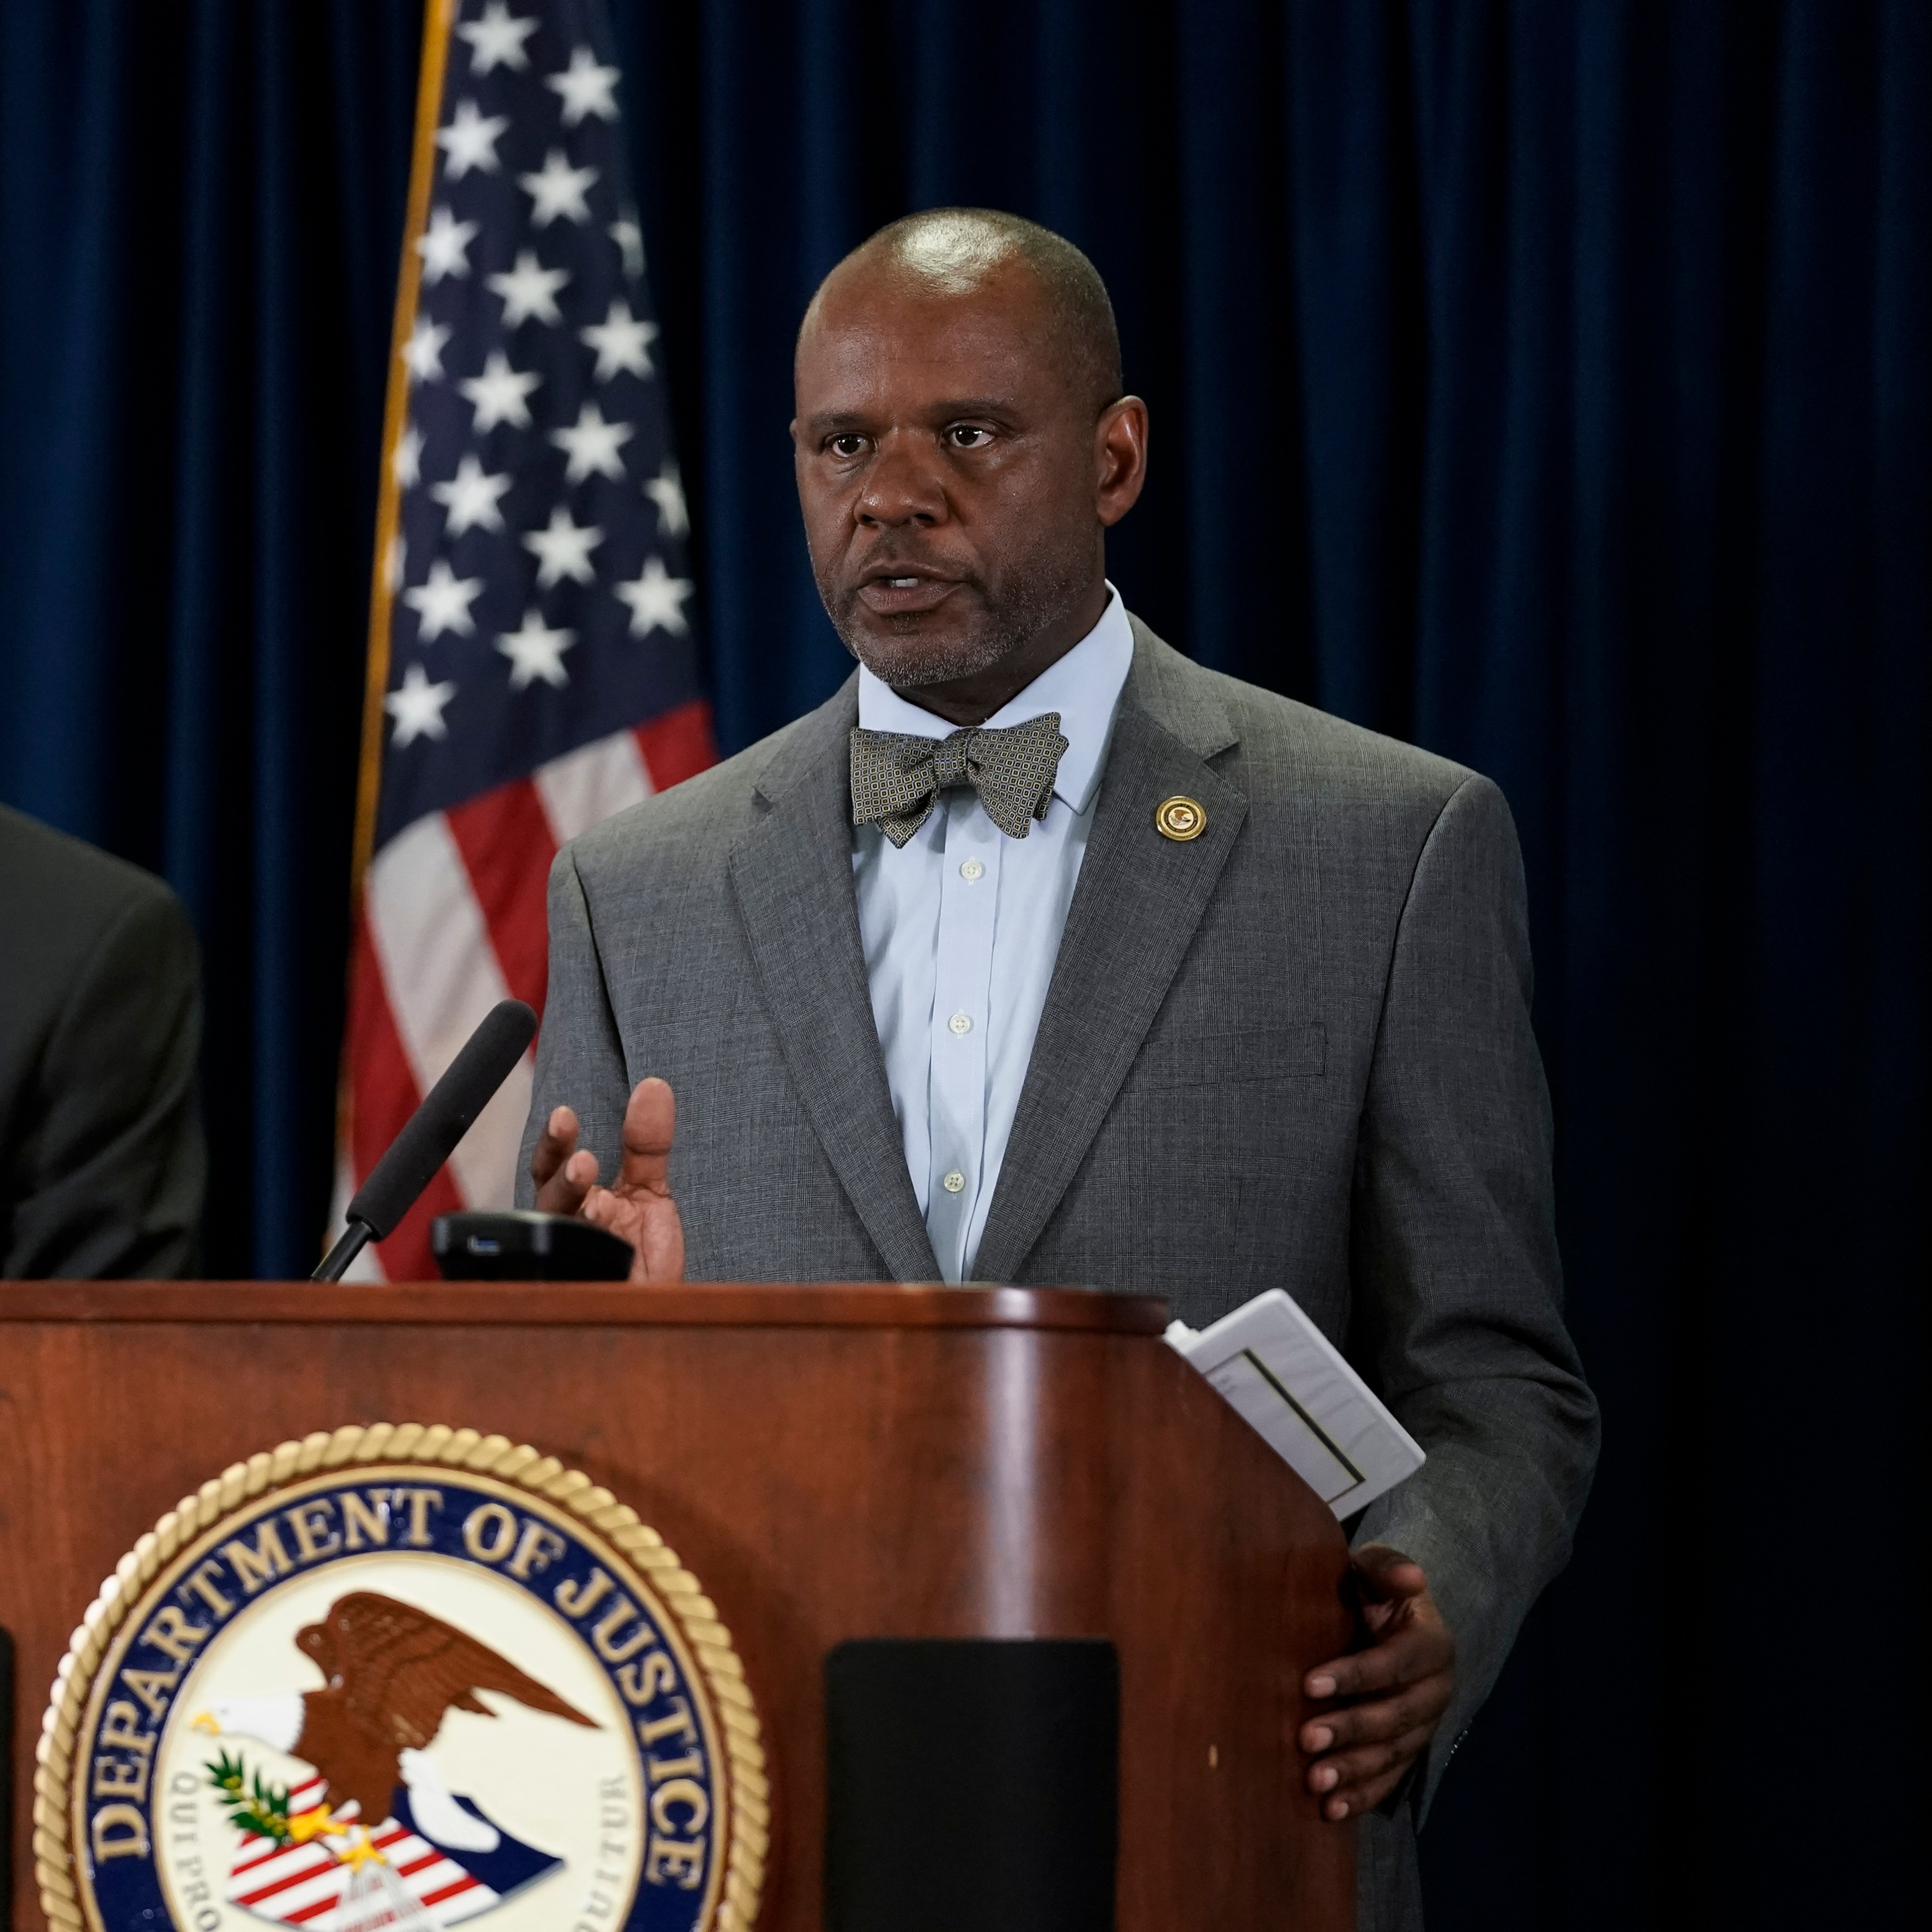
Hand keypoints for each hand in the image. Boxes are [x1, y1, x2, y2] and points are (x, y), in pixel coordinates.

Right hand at [529, 1078, 685, 1282]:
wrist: (660, 1303)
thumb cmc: (642, 1248)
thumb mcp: (649, 1188)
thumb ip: (648, 1142)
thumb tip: (655, 1086)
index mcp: (574, 1197)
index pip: (552, 1164)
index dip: (555, 1142)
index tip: (564, 1115)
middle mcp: (567, 1226)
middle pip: (550, 1199)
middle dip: (564, 1179)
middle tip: (583, 1162)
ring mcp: (574, 1261)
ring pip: (561, 1237)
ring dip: (579, 1217)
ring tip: (599, 1203)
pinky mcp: (589, 1294)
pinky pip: (582, 1278)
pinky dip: (594, 1259)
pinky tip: (610, 1243)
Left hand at [1297, 1543, 1454, 1820]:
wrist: (1388, 1619)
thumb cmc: (1372, 1589)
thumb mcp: (1376, 1569)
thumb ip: (1386, 1570)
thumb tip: (1413, 1576)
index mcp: (1432, 1645)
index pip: (1393, 1663)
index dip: (1354, 1674)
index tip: (1309, 1683)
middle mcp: (1435, 1691)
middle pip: (1393, 1716)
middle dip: (1349, 1729)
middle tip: (1305, 1739)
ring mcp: (1425, 1727)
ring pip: (1392, 1755)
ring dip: (1353, 1771)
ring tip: (1314, 1783)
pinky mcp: (1409, 1752)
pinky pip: (1390, 1780)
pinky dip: (1362, 1796)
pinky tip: (1330, 1811)